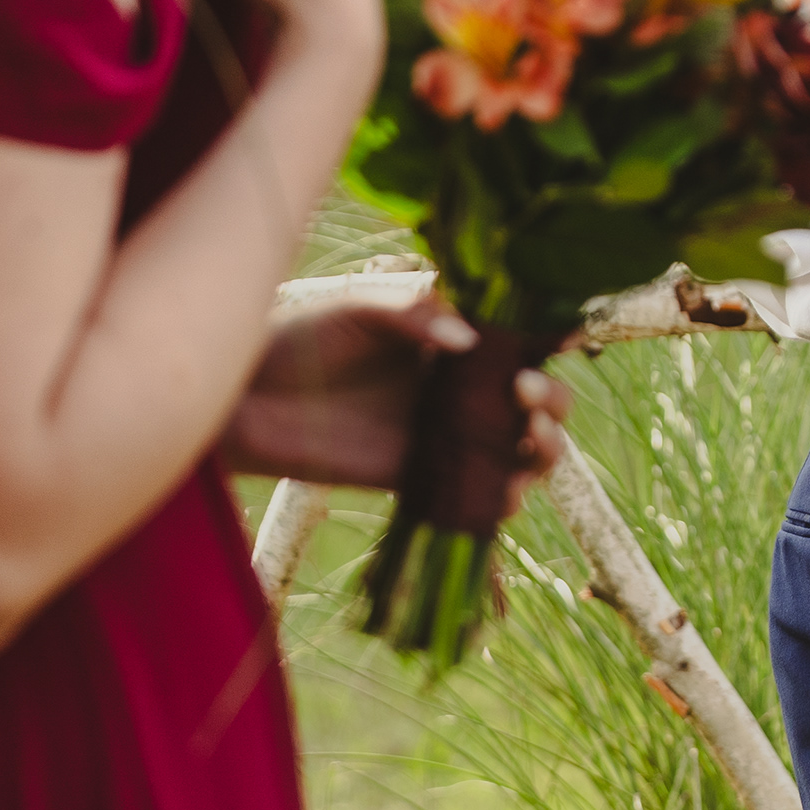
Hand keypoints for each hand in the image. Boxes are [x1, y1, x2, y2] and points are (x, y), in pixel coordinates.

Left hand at [217, 299, 569, 512]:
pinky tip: (504, 487)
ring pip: (522, 452)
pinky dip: (504, 498)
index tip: (566, 338)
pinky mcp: (418, 481)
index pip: (521, 342)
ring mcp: (443, 438)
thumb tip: (469, 341)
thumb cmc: (299, 339)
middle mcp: (460, 392)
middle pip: (538, 403)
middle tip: (523, 391)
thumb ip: (414, 316)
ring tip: (527, 434)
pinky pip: (477, 496)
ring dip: (545, 447)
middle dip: (553, 400)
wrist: (244, 401)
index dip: (553, 342)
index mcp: (455, 343)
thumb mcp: (358, 310)